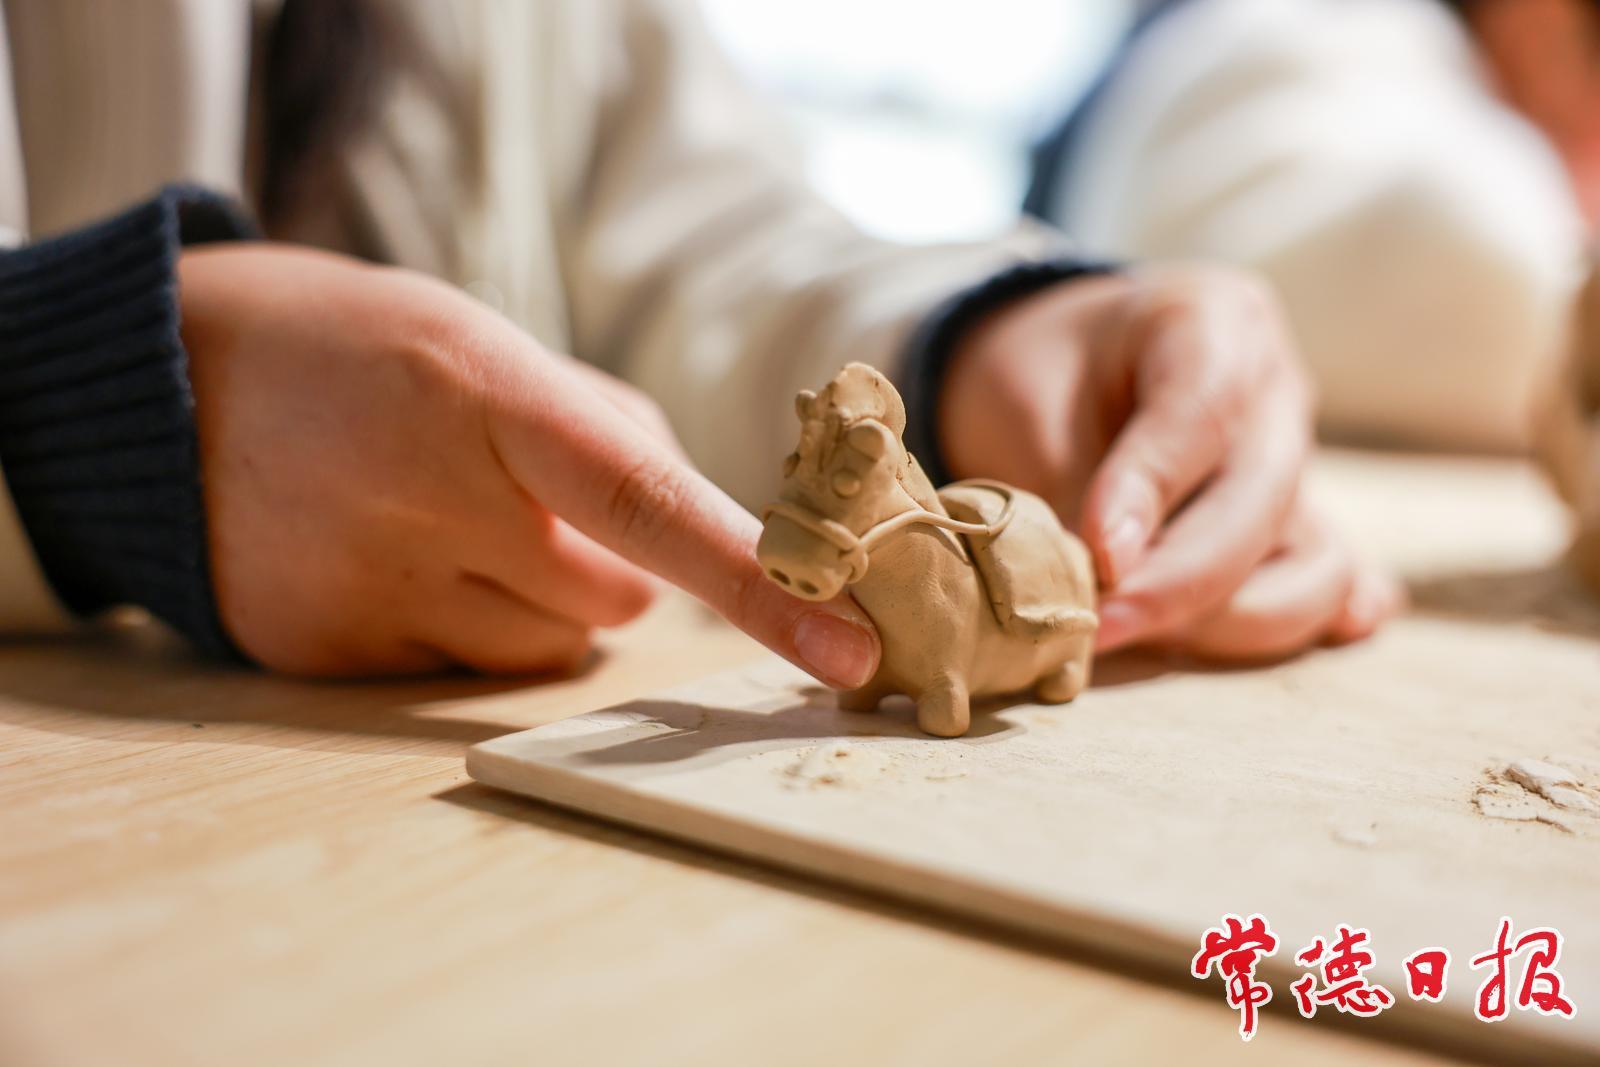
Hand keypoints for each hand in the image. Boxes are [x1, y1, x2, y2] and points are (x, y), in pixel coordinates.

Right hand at [179, 244, 879, 684]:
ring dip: (543, 607)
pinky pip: (459, 675)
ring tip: (455, 529)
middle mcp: (423, 494)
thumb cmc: (370, 353)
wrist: (170, 381)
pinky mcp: (319, 649)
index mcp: (483, 393)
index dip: (759, 582)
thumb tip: (704, 528)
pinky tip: (393, 560)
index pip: (649, 501)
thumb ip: (606, 426)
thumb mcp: (487, 341)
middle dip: (612, 571)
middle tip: (529, 506)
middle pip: (615, 603)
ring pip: (548, 653)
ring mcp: (365, 581)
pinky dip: (460, 630)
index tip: (849, 649)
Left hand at [939, 265, 1399, 658]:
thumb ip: (1070, 486)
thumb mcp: (1032, 405)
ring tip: (1132, 634)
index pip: (1201, 411)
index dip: (1150, 492)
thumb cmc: (1043, 376)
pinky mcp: (1300, 530)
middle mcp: (1276, 393)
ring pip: (1313, 561)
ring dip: (1226, 619)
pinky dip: (1301, 625)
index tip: (1099, 555)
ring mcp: (1300, 466)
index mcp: (1214, 322)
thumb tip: (1095, 590)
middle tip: (1095, 625)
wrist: (1063, 372)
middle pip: (1262, 498)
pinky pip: (1328, 587)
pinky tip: (1272, 650)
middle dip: (1180, 580)